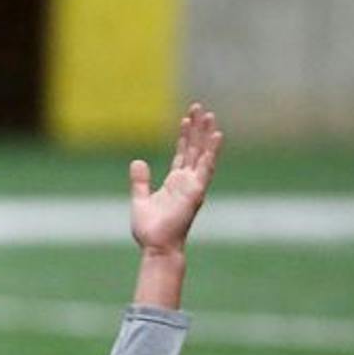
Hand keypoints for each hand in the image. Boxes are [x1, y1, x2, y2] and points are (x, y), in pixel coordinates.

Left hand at [129, 103, 222, 255]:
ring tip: (210, 116)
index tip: (186, 118)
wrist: (156, 246)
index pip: (182, 153)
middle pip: (195, 149)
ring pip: (203, 154)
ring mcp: (193, 186)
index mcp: (174, 182)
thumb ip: (140, 180)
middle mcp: (187, 181)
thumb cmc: (150, 229)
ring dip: (207, 135)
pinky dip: (211, 152)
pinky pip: (206, 168)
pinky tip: (216, 136)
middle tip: (200, 108)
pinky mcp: (196, 192)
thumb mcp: (140, 199)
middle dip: (197, 129)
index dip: (185, 135)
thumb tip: (137, 161)